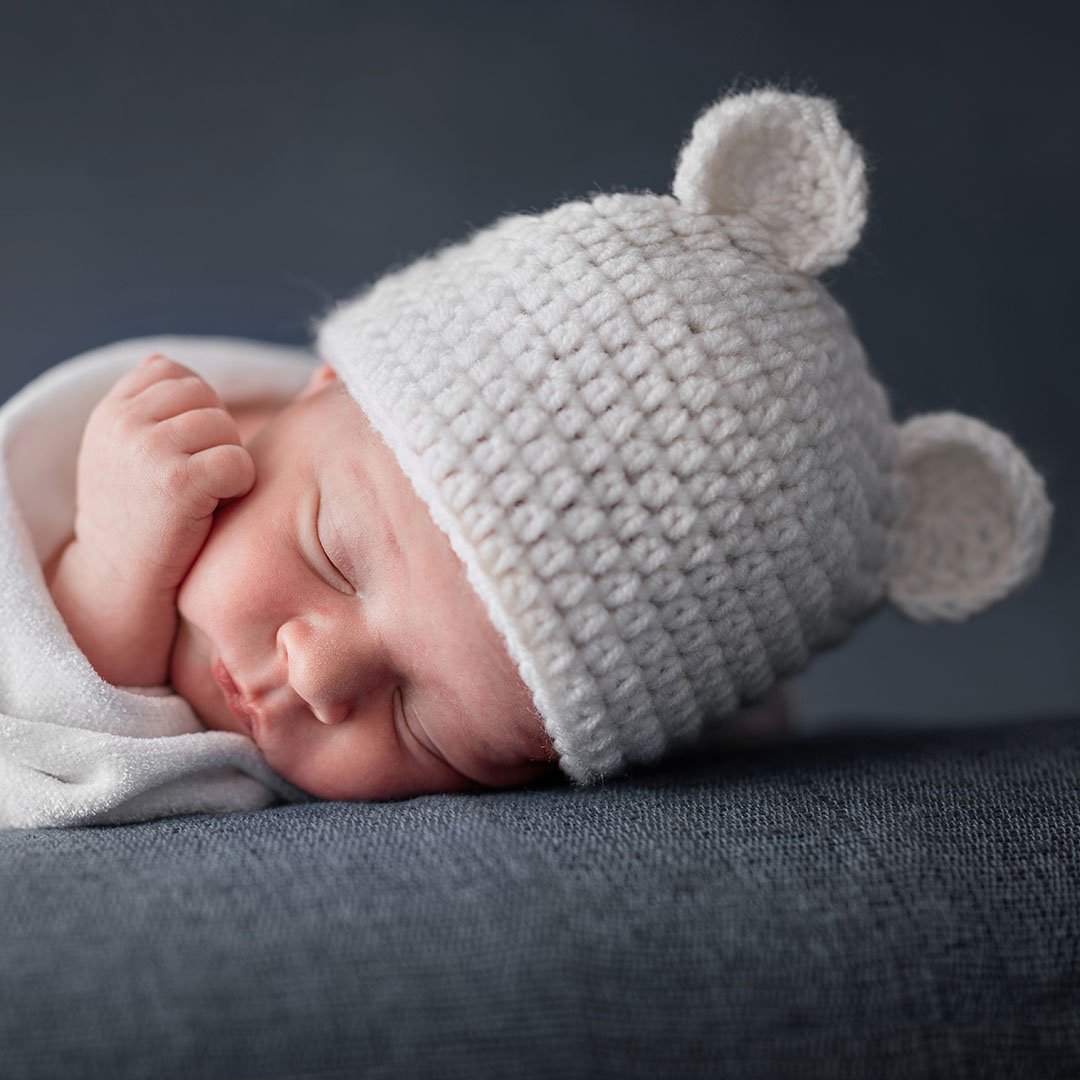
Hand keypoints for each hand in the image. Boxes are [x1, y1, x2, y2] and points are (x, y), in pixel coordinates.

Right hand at [72, 353, 254, 598]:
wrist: (117, 583)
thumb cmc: (136, 517)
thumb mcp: (123, 452)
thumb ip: (144, 408)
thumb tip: (164, 359)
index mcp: (110, 412)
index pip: (171, 371)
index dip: (193, 407)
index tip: (185, 449)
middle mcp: (123, 424)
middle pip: (203, 395)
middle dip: (215, 432)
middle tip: (200, 475)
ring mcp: (148, 450)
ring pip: (224, 426)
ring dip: (229, 459)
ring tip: (206, 493)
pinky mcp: (178, 482)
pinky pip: (237, 459)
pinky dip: (240, 483)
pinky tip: (218, 505)